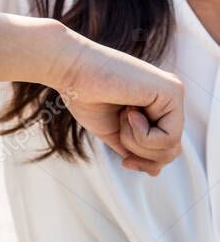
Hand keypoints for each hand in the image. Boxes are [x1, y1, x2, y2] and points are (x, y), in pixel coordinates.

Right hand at [48, 30, 183, 175]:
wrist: (70, 70)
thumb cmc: (84, 95)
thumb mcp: (114, 132)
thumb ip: (134, 148)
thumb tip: (156, 171)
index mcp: (156, 106)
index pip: (166, 147)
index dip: (146, 161)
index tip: (125, 161)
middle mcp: (169, 98)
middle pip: (172, 150)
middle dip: (143, 155)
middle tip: (121, 134)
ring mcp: (172, 93)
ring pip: (171, 146)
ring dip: (137, 142)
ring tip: (122, 116)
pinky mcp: (172, 91)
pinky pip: (168, 137)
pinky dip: (142, 135)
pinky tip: (128, 112)